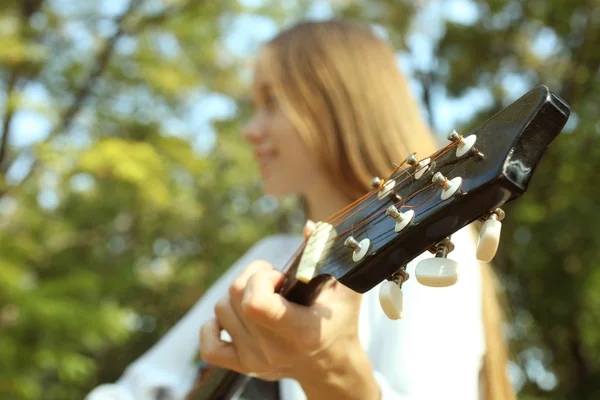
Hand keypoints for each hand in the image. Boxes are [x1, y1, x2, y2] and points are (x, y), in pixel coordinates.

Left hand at [199, 221, 379, 398]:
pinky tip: (235, 317)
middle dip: (252, 276)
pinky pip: (209, 345)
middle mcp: (275, 350)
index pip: (256, 303)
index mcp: (302, 332)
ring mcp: (256, 361)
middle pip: (235, 297)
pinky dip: (214, 325)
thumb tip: (310, 226)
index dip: (260, 278)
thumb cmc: (340, 322)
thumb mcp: (345, 288)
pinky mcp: (243, 366)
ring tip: (265, 298)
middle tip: (274, 280)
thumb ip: (328, 255)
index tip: (280, 276)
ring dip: (238, 296)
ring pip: (221, 310)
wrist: (331, 367)